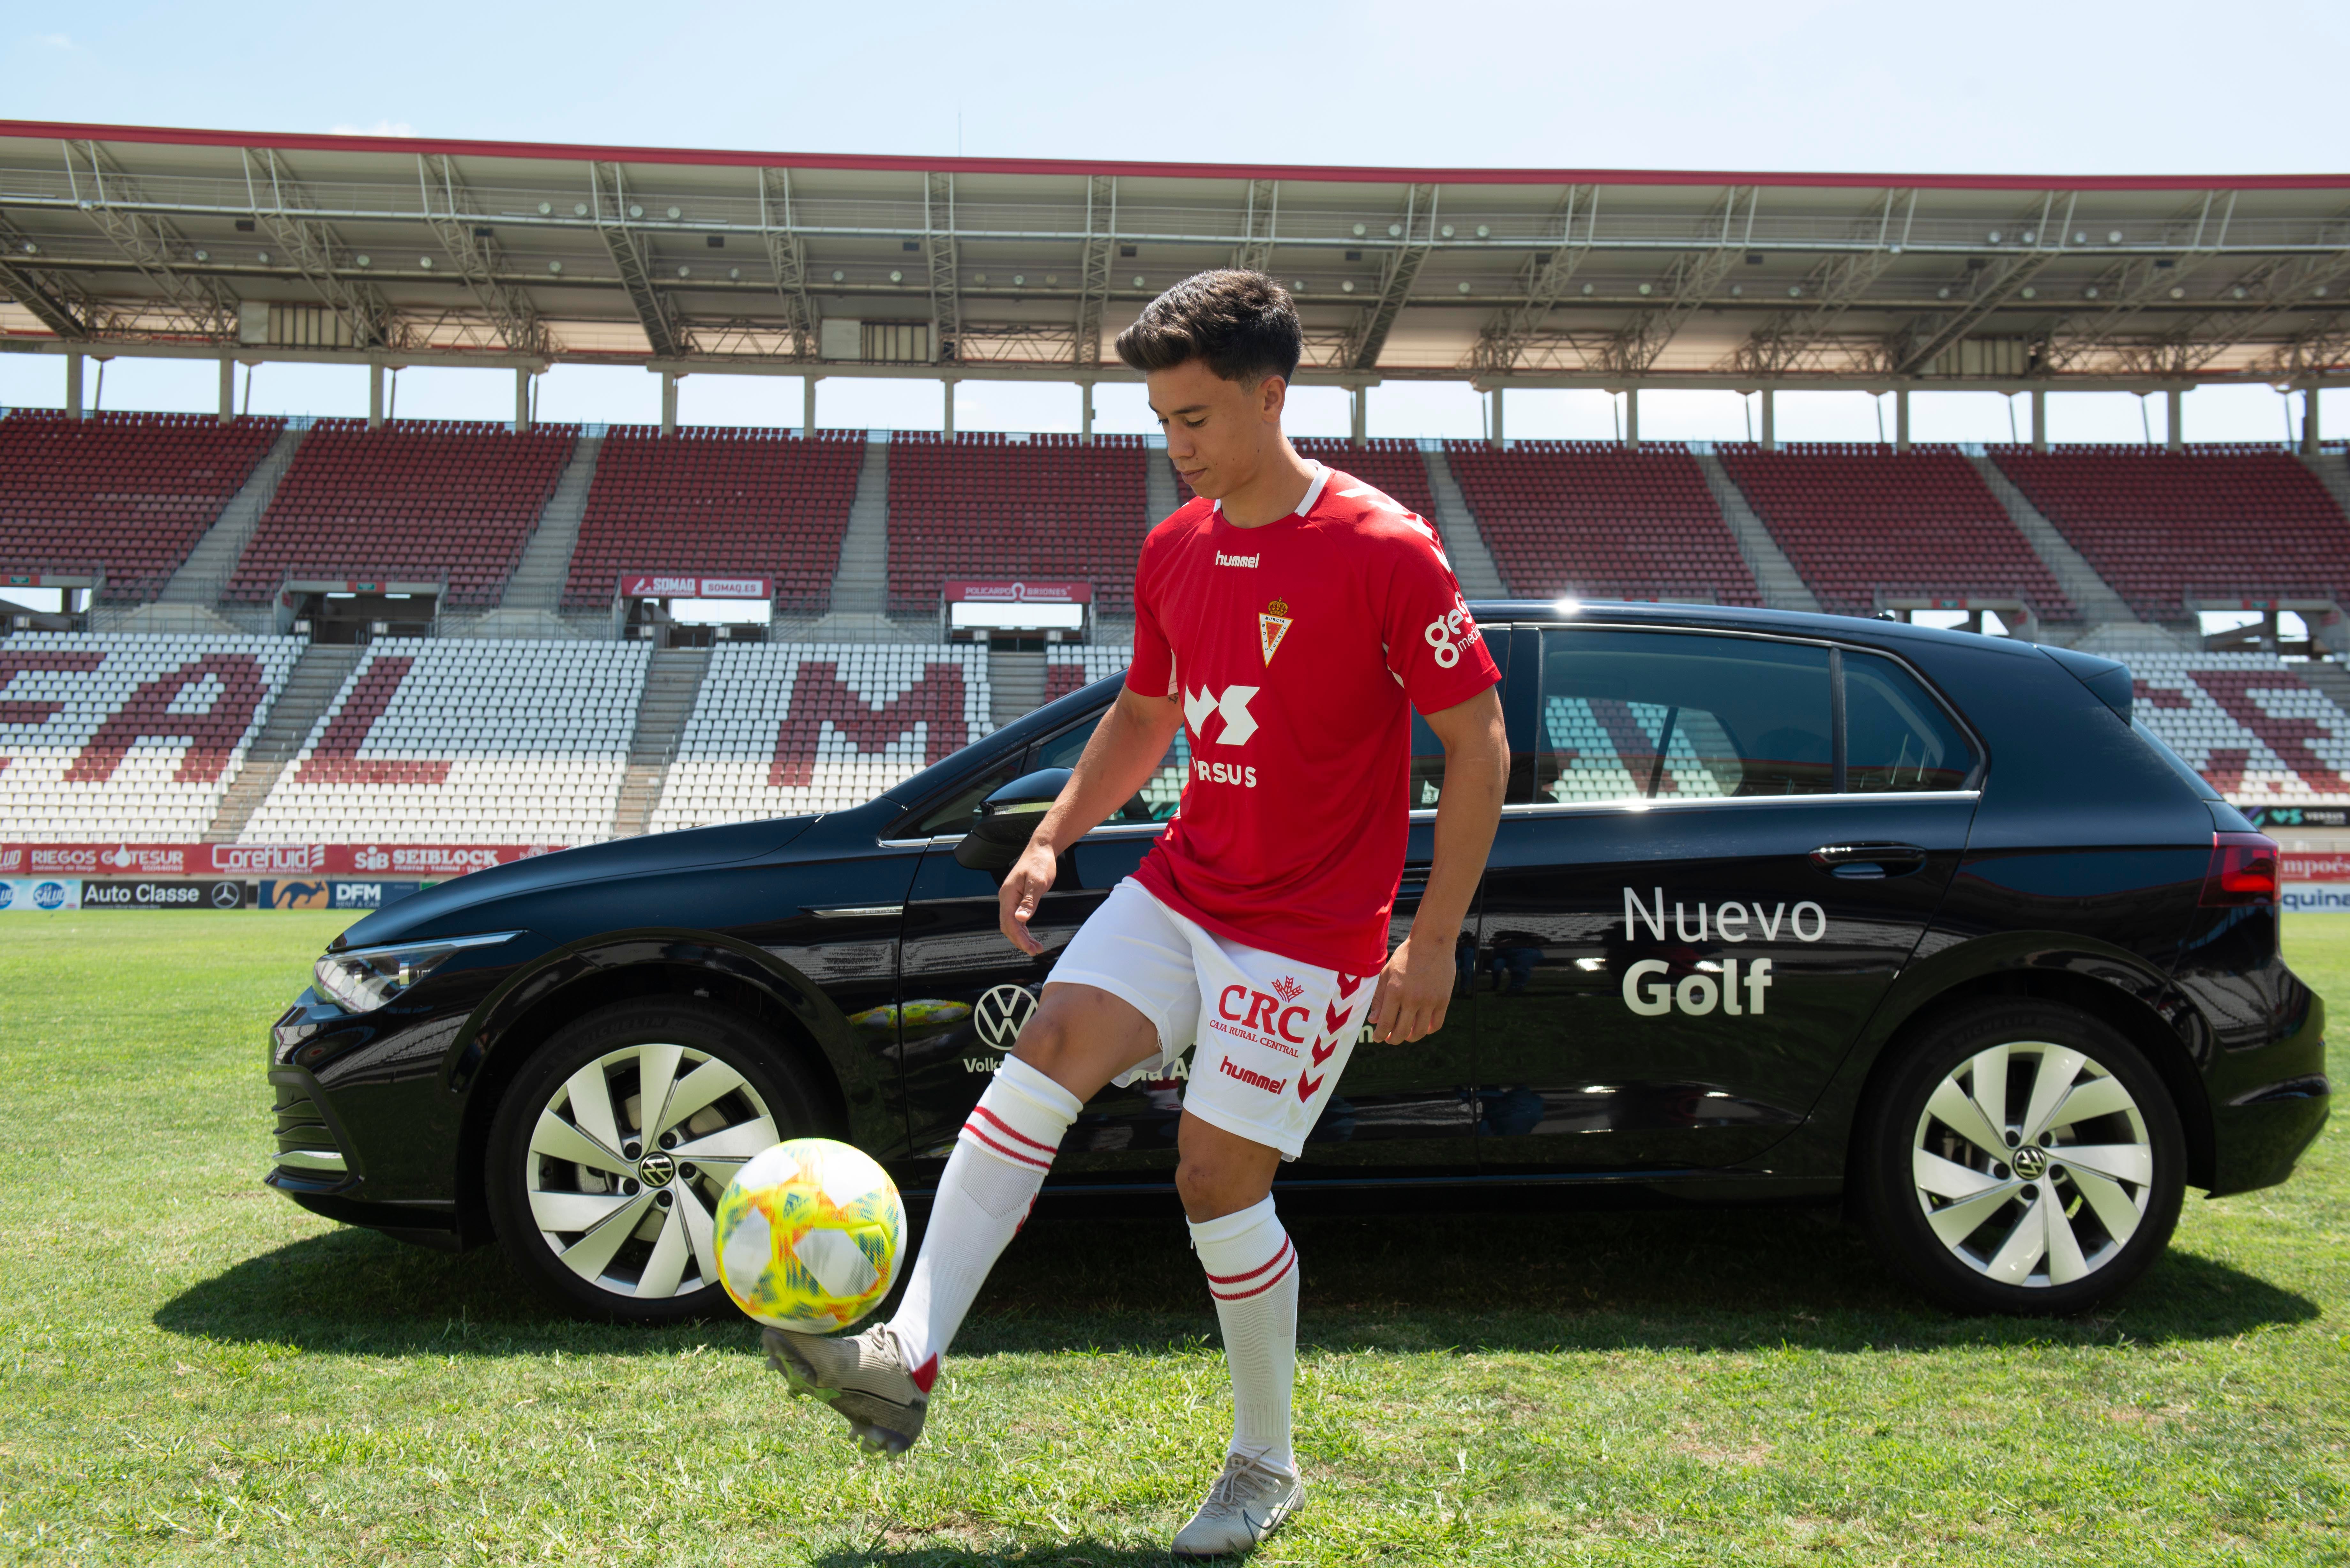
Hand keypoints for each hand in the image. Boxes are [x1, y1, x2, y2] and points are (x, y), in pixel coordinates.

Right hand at [997, 840, 1059, 954]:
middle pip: (1007, 926)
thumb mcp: (1037, 882)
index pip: (1009, 922)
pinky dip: (1023, 929)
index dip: (1019, 938)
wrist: (1041, 849)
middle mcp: (1006, 898)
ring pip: (1012, 924)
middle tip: (1035, 951)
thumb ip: (1029, 901)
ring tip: (1036, 948)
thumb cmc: (1040, 863)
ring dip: (1022, 937)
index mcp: (1008, 894)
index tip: (1030, 949)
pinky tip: (1030, 936)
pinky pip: (1016, 918)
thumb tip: (1021, 919)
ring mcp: (1010, 898)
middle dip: (1020, 941)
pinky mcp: (1017, 898)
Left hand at [1367, 931, 1453, 1042]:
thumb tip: (1374, 1021)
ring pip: (1420, 1031)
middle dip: (1393, 1039)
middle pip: (1402, 1031)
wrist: (1432, 941)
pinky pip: (1436, 1024)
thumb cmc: (1406, 956)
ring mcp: (1430, 1000)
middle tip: (1390, 1039)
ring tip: (1406, 1036)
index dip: (1380, 1035)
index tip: (1378, 1038)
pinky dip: (1428, 1030)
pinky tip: (1422, 1028)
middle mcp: (1412, 998)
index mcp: (1394, 991)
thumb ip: (1379, 998)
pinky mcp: (1443, 1000)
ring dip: (1411, 1038)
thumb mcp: (1387, 973)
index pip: (1385, 1023)